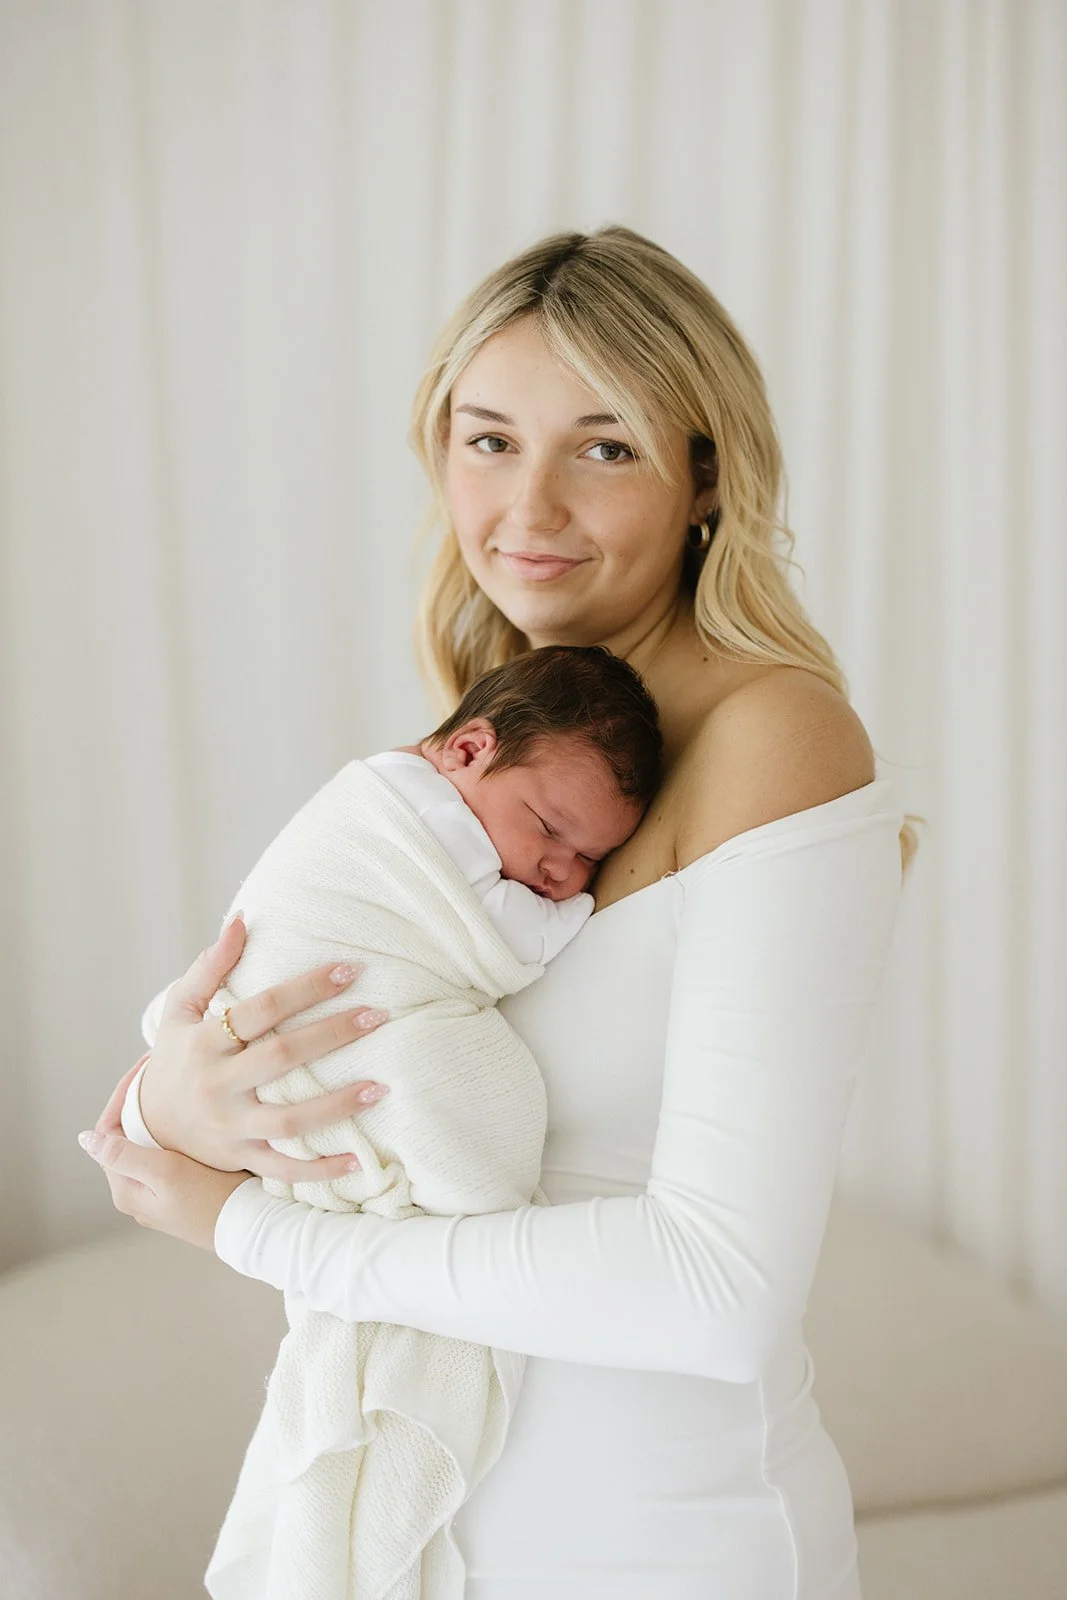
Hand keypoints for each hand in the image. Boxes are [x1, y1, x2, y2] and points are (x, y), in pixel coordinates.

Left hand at [79, 1086, 250, 1250]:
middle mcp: (138, 1193)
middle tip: (161, 1073)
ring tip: (175, 1089)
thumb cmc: (210, 1201)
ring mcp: (159, 1194)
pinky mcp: (182, 1191)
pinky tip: (192, 1119)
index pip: (108, 1132)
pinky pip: (167, 1154)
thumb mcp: (165, 1173)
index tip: (144, 1070)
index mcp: (126, 1190)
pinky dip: (173, 1132)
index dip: (122, 1097)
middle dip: (139, 1103)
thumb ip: (124, 1155)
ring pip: (148, 1143)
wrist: (252, 1227)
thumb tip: (85, 1139)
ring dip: (157, 1117)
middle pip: (127, 1136)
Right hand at [126, 914, 389, 1182]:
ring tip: (382, 1087)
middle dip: (333, 1035)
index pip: (260, 1009)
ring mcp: (231, 1127)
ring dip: (337, 1106)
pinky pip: (285, 1169)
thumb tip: (242, 920)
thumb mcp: (180, 1010)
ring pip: (289, 1120)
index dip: (306, 988)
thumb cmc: (175, 1056)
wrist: (149, 1125)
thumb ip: (210, 967)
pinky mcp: (241, 1159)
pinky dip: (321, 1171)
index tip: (350, 970)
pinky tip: (360, 1162)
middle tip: (378, 1015)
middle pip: (281, 1058)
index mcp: (204, 1043)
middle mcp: (217, 1085)